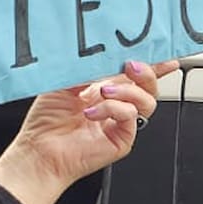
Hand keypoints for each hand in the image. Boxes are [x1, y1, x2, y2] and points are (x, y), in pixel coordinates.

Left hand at [0, 59, 179, 203]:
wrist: (40, 149)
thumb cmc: (46, 120)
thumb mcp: (66, 81)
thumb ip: (91, 68)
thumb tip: (110, 54)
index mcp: (104, 89)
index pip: (134, 74)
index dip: (152, 64)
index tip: (162, 54)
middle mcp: (116, 105)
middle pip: (149, 87)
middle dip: (146, 73)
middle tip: (132, 66)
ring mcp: (120, 123)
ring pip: (147, 101)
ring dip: (129, 91)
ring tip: (104, 91)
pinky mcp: (122, 138)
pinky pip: (132, 116)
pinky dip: (114, 109)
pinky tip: (93, 112)